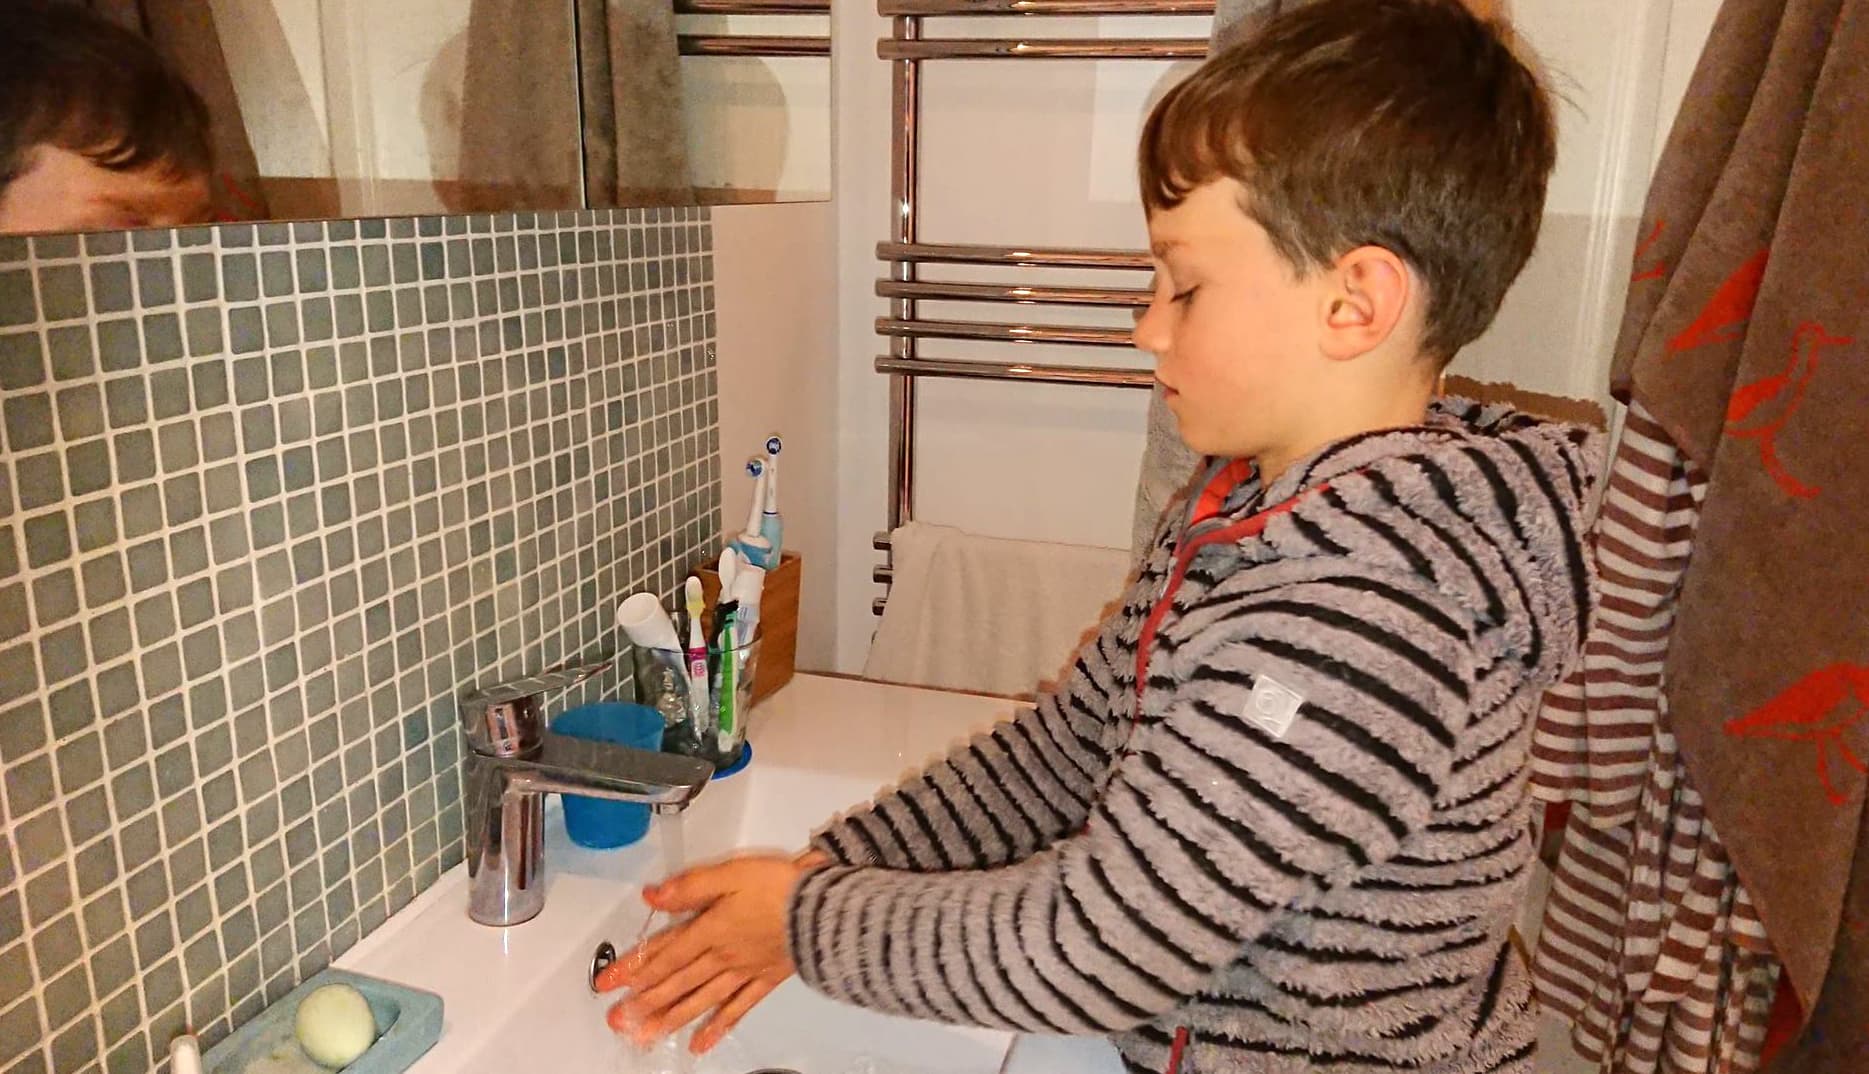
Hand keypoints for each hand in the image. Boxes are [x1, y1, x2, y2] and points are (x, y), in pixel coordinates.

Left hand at [595, 850, 829, 1053]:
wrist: (823, 911)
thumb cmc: (778, 888)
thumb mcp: (731, 873)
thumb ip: (690, 886)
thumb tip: (652, 896)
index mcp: (709, 930)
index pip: (663, 953)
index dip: (633, 967)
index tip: (607, 983)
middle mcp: (720, 958)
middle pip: (675, 982)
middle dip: (644, 1001)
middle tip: (616, 1020)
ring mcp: (742, 974)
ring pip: (699, 1001)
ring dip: (669, 1019)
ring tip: (645, 1037)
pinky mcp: (764, 982)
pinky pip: (736, 1010)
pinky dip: (717, 1028)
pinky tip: (700, 1044)